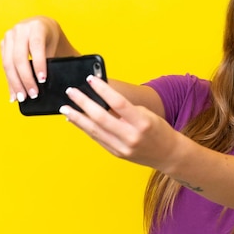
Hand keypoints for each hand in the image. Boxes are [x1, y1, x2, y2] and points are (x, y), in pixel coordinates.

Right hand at [0, 16, 76, 101]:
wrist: (42, 27)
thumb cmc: (53, 39)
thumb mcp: (57, 45)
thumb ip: (55, 62)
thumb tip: (54, 85)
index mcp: (37, 26)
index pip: (36, 46)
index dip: (39, 63)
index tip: (43, 80)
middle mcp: (21, 29)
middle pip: (19, 57)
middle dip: (26, 78)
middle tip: (33, 95)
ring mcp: (9, 36)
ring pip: (8, 63)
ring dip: (15, 83)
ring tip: (22, 98)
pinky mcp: (3, 44)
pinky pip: (4, 65)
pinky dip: (10, 81)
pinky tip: (14, 94)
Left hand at [59, 75, 180, 171]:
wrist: (168, 154)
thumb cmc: (158, 130)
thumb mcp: (147, 114)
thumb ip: (125, 109)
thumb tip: (101, 98)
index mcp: (142, 122)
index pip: (118, 103)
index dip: (103, 89)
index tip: (90, 79)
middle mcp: (131, 136)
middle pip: (101, 117)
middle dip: (83, 103)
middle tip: (71, 92)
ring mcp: (122, 147)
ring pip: (94, 130)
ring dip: (77, 118)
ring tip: (65, 108)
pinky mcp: (116, 154)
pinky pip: (97, 138)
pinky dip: (85, 128)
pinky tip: (76, 120)